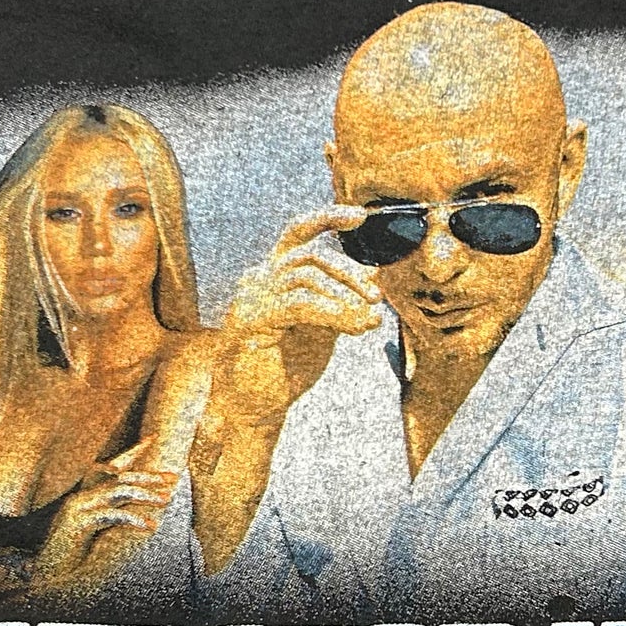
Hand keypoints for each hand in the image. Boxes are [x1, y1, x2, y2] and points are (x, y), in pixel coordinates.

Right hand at [33, 445, 181, 586]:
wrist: (48, 575)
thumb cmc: (72, 557)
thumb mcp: (95, 533)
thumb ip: (111, 517)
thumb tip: (142, 513)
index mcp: (86, 495)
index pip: (112, 466)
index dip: (132, 451)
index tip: (153, 438)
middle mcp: (81, 496)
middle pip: (120, 476)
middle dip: (148, 475)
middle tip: (172, 477)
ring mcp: (78, 507)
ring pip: (118, 491)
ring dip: (146, 494)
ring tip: (167, 500)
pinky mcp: (78, 522)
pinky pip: (112, 515)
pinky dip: (133, 519)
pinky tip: (149, 526)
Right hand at [212, 208, 382, 427]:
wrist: (252, 408)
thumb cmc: (285, 366)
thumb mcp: (323, 326)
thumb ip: (341, 299)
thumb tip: (375, 275)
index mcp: (275, 274)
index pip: (298, 233)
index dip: (327, 218)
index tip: (360, 217)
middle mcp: (259, 278)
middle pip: (309, 254)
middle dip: (349, 272)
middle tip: (374, 298)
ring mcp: (251, 297)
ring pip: (305, 276)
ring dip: (344, 297)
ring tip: (365, 321)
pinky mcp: (250, 319)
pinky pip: (298, 303)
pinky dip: (331, 312)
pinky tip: (351, 328)